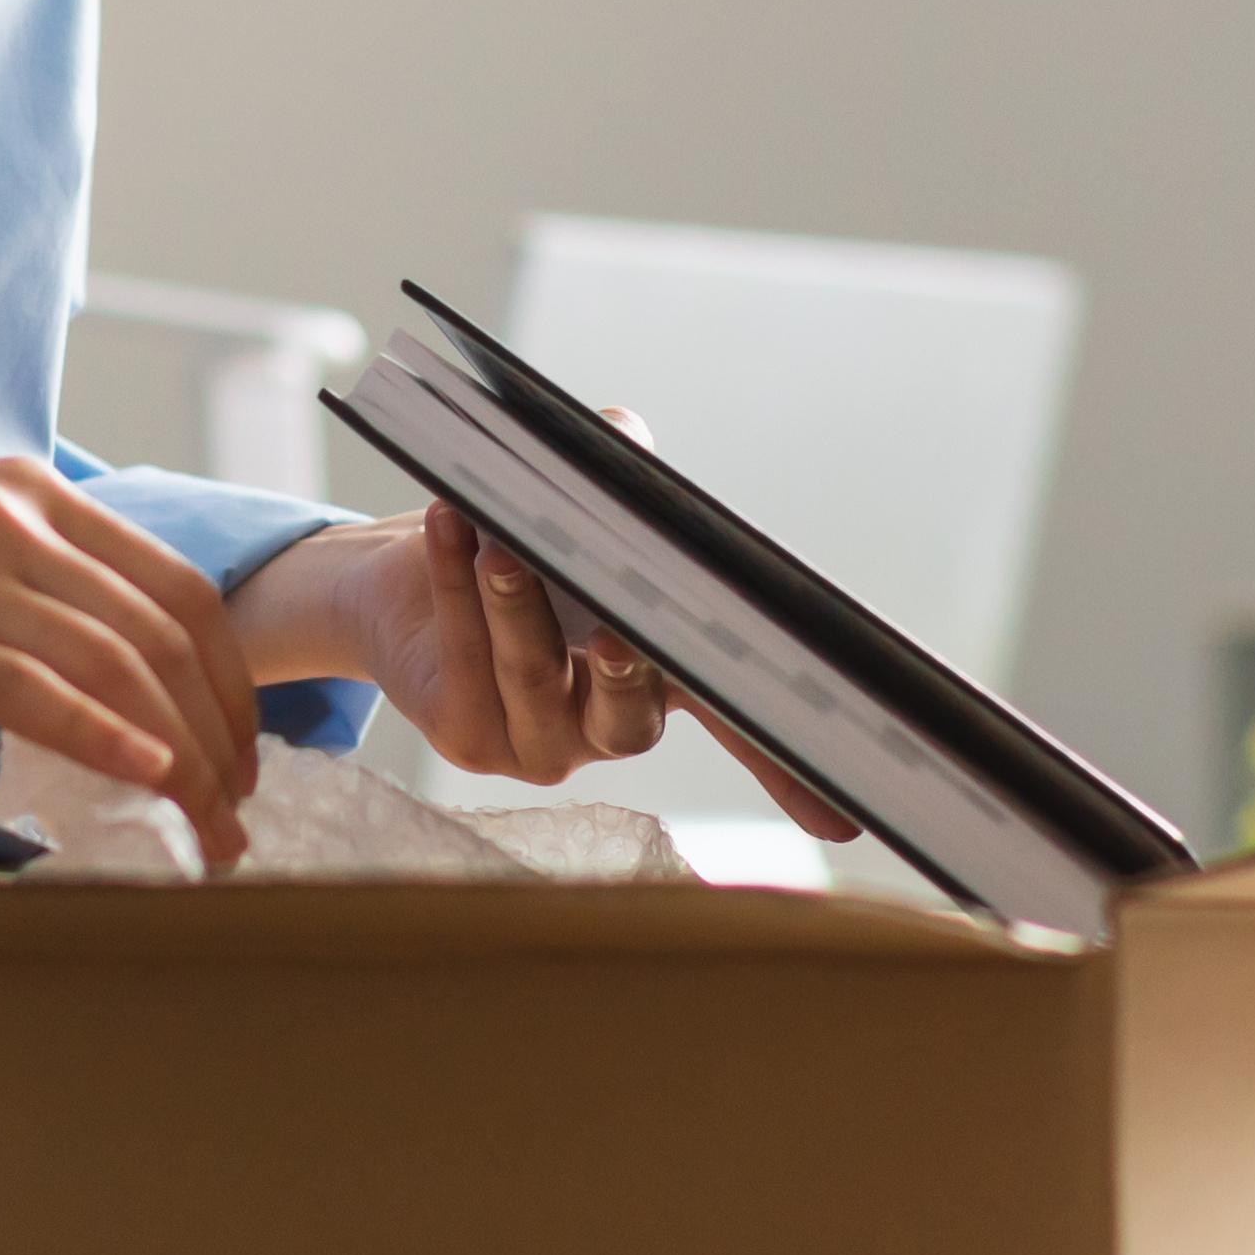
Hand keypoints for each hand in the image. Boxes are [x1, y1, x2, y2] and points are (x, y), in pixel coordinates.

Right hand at [0, 449, 271, 861]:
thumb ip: (10, 573)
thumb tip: (81, 657)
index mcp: (26, 492)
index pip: (175, 587)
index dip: (230, 680)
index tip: (241, 753)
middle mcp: (10, 518)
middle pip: (164, 633)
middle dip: (222, 735)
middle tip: (238, 815)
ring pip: (115, 666)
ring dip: (181, 760)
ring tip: (208, 833)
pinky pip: (32, 687)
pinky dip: (106, 737)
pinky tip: (150, 783)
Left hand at [236, 506, 864, 835]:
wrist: (409, 591)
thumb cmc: (527, 557)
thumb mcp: (591, 519)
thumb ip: (622, 487)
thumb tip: (619, 432)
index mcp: (668, 682)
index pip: (742, 729)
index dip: (792, 774)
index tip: (845, 823)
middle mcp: (609, 725)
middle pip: (629, 712)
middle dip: (625, 671)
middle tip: (617, 630)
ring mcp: (539, 741)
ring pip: (532, 676)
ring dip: (517, 605)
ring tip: (500, 543)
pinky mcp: (467, 735)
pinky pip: (464, 659)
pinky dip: (454, 584)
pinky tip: (452, 523)